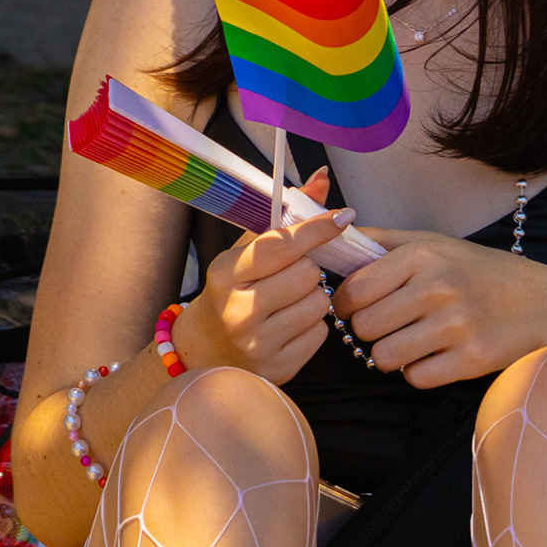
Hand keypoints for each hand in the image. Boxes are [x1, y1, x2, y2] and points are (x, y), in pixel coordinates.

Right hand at [171, 168, 354, 385]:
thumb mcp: (243, 253)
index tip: (342, 217)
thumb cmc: (229, 292)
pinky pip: (320, 333)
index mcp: (227, 274)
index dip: (316, 228)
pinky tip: (290, 325)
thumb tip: (321, 178)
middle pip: (308, 274)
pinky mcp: (278, 368)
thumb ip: (282, 218)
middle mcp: (240, 310)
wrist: (204, 350)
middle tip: (289, 275)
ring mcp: (259, 343)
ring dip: (313, 297)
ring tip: (290, 301)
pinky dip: (312, 325)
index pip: (281, 245)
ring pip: (319, 303)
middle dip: (307, 269)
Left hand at [328, 227, 546, 388]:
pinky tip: (432, 355)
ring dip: (389, 353)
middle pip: (365, 326)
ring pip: (384, 356)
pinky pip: (415, 377)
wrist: (543, 303)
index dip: (345, 303)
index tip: (354, 307)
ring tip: (407, 340)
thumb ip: (382, 241)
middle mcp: (438, 288)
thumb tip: (333, 237)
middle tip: (384, 325)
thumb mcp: (433, 244)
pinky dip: (417, 371)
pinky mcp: (471, 360)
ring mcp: (456, 326)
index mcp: (423, 257)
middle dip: (368, 329)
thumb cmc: (479, 272)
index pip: (355, 289)